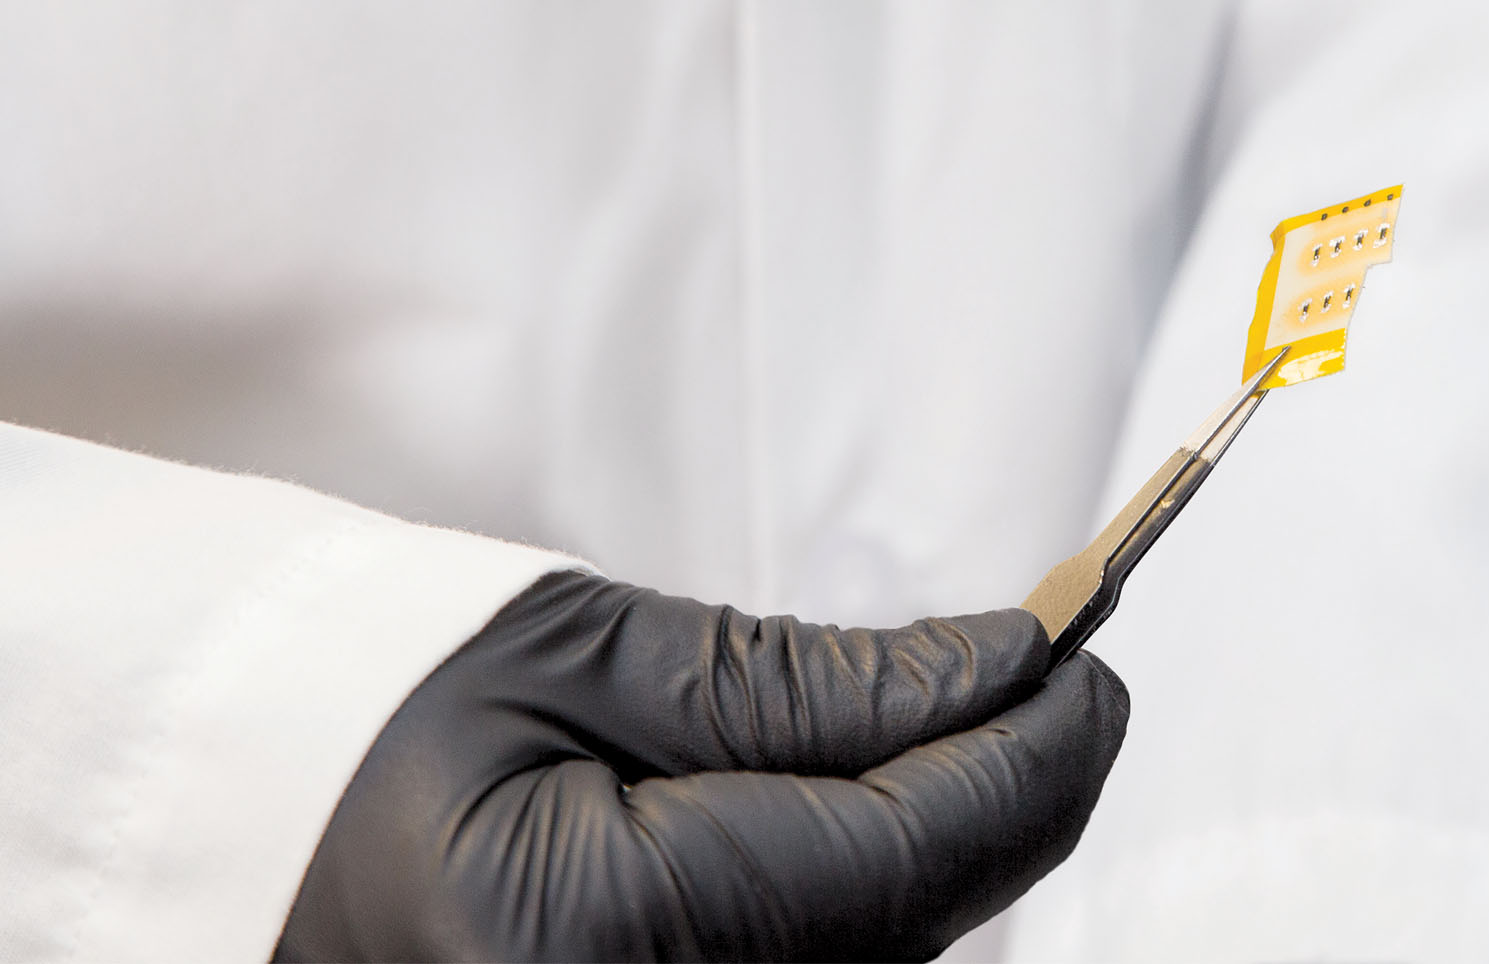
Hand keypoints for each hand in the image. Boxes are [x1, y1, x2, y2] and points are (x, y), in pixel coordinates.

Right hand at [273, 571, 1128, 960]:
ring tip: (939, 720)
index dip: (1031, 745)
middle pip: (924, 918)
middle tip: (1038, 665)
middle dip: (1000, 785)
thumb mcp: (587, 656)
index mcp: (597, 938)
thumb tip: (997, 667)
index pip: (908, 852)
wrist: (252, 812)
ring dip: (944, 834)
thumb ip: (806, 685)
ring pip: (892, 948)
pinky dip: (875, 883)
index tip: (1091, 654)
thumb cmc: (381, 710)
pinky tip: (854, 804)